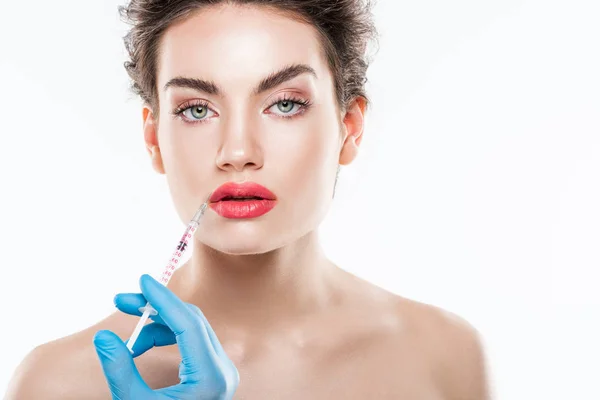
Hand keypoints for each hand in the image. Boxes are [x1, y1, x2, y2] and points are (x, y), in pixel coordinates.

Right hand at [93, 274, 238, 399]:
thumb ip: (120, 370)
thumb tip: (104, 337)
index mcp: (210, 377)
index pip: (188, 324)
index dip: (164, 299)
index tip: (142, 280)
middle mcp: (223, 369)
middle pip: (190, 320)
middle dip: (155, 307)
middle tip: (121, 300)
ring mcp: (223, 369)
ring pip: (191, 328)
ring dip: (158, 324)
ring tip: (127, 340)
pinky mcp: (216, 371)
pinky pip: (193, 340)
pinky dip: (167, 336)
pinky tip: (141, 346)